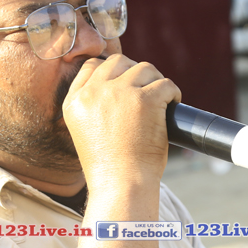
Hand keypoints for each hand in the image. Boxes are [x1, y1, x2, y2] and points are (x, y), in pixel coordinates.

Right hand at [62, 54, 180, 189]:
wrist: (121, 185)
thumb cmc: (110, 167)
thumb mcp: (86, 131)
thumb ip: (95, 106)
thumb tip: (123, 83)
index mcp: (75, 101)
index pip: (92, 66)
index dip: (113, 71)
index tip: (127, 84)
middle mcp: (93, 92)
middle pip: (119, 61)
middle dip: (136, 72)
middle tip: (147, 92)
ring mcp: (119, 93)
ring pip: (145, 69)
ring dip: (156, 82)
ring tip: (161, 101)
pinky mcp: (145, 99)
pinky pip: (165, 84)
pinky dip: (173, 94)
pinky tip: (172, 106)